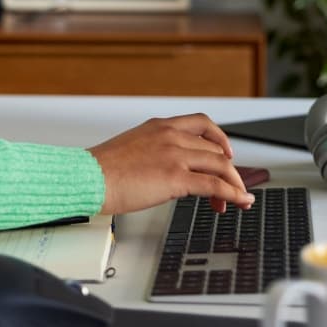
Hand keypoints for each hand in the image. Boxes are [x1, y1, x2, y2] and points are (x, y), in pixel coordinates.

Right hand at [87, 113, 253, 215]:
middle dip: (228, 169)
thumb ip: (153, 151)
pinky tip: (238, 202)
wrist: (88, 178)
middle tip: (232, 185)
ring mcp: (174, 155)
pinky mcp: (176, 177)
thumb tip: (164, 169)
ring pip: (220, 165)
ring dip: (235, 184)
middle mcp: (170, 135)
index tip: (226, 153)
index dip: (220, 139)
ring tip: (239, 199)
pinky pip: (215, 185)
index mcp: (158, 126)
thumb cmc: (100, 169)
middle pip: (215, 148)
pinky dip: (232, 194)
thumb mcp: (131, 148)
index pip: (201, 124)